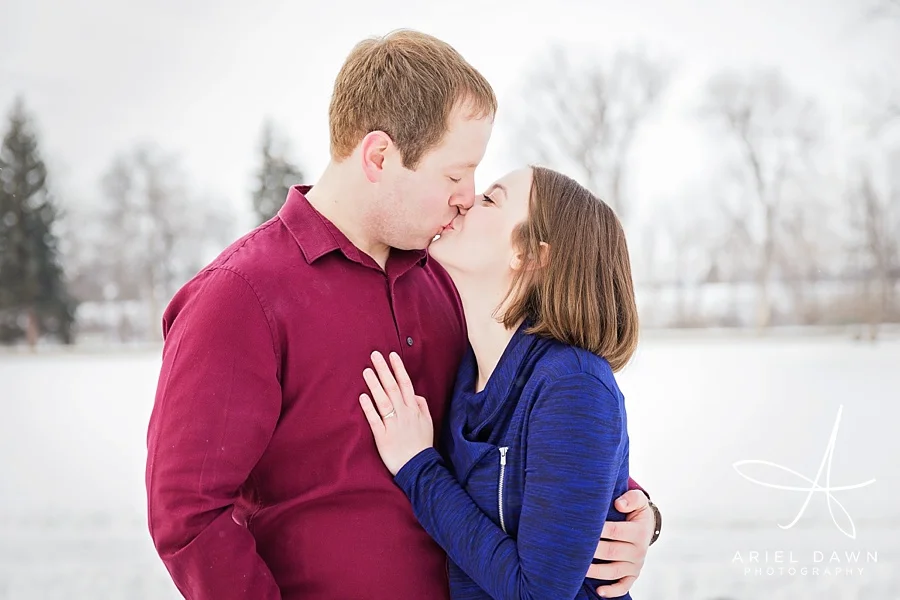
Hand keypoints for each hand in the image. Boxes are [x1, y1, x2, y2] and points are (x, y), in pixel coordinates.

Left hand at [359, 351, 433, 475]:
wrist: (420, 468)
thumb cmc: (422, 445)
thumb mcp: (428, 423)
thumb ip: (422, 406)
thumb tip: (415, 394)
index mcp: (414, 409)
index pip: (405, 384)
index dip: (398, 369)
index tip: (392, 355)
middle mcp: (404, 414)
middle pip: (393, 388)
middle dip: (384, 370)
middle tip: (375, 355)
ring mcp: (393, 425)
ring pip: (383, 401)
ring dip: (375, 385)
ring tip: (367, 371)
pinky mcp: (383, 437)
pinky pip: (375, 420)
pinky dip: (369, 408)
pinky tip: (363, 396)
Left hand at [588, 490, 653, 596]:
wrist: (647, 527)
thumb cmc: (636, 511)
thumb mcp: (639, 500)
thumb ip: (632, 498)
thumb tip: (619, 504)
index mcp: (639, 531)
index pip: (615, 531)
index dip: (598, 529)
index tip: (581, 527)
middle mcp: (638, 550)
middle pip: (611, 552)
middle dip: (592, 551)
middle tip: (572, 548)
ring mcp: (635, 564)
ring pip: (614, 571)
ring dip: (596, 571)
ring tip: (578, 569)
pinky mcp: (632, 575)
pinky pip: (624, 585)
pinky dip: (612, 591)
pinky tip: (599, 591)